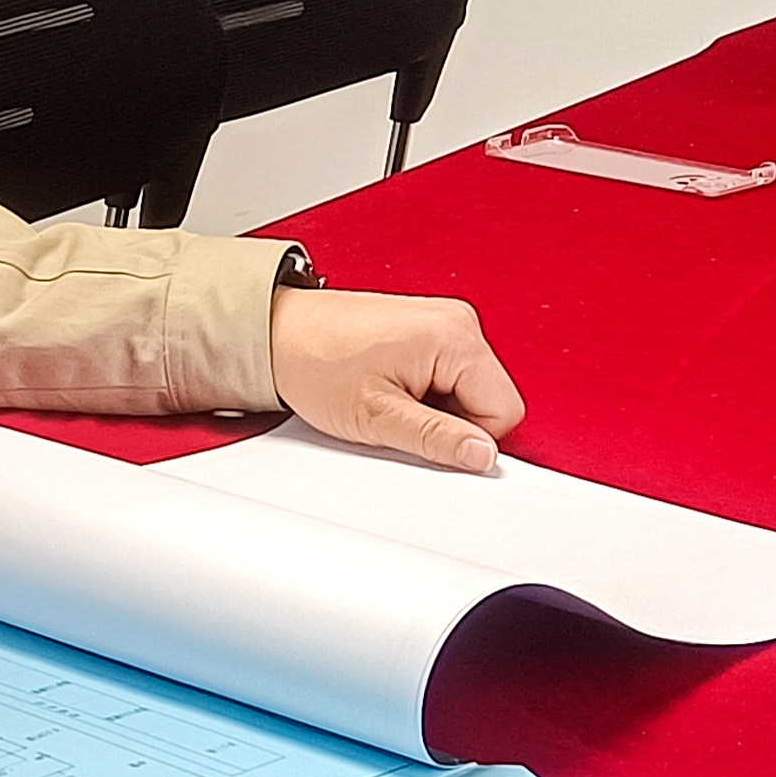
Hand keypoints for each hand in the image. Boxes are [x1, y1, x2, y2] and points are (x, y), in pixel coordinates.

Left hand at [268, 287, 525, 472]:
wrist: (271, 332)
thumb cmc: (311, 361)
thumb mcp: (376, 415)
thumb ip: (436, 439)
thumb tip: (481, 456)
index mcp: (455, 337)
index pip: (503, 412)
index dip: (465, 437)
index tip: (423, 435)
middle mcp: (456, 321)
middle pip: (486, 398)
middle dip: (447, 419)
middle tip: (394, 414)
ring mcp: (439, 320)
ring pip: (465, 388)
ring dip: (431, 404)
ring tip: (382, 396)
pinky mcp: (423, 325)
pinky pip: (444, 373)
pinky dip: (419, 389)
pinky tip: (383, 384)